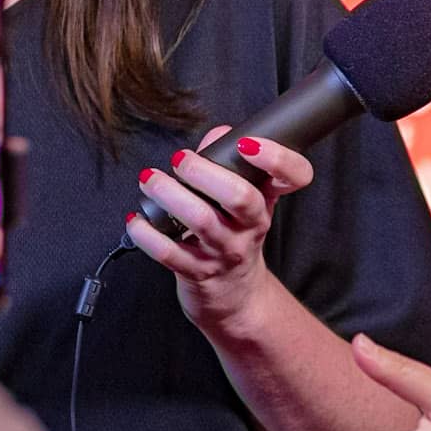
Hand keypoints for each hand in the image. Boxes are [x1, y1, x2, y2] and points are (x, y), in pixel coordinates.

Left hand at [125, 127, 312, 331]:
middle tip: (181, 160)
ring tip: (150, 180)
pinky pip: (170, 253)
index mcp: (265, 201)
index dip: (278, 157)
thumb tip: (216, 135)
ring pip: (202, 221)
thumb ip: (228, 162)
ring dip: (170, 194)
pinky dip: (147, 234)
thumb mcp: (244, 201)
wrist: (235, 295)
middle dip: (204, 172)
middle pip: (241, 196)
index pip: (293, 176)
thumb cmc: (234, 237)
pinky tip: (137, 220)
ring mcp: (226, 251)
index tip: (248, 144)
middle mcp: (250, 226)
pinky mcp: (199, 272)